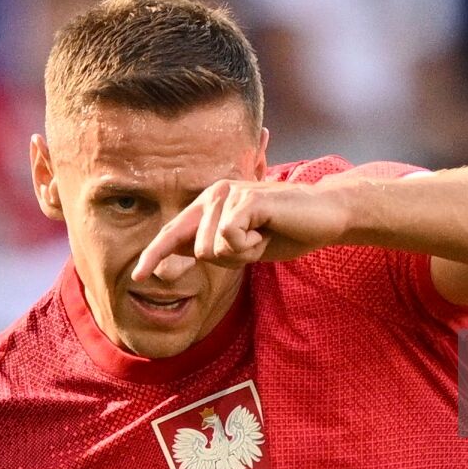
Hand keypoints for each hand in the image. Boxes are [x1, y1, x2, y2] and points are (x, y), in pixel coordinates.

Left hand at [130, 179, 348, 280]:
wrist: (327, 216)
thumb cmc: (286, 231)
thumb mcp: (243, 247)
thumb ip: (210, 252)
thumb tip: (168, 270)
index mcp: (211, 202)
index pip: (175, 231)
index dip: (155, 254)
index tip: (140, 276)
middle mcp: (216, 193)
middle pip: (199, 250)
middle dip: (231, 260)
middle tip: (259, 244)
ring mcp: (231, 193)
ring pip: (214, 249)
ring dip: (244, 254)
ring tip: (266, 235)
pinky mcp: (247, 200)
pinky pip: (229, 240)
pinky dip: (251, 247)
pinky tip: (269, 232)